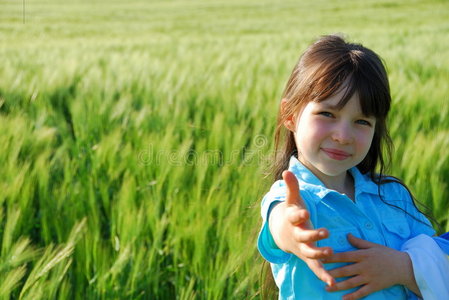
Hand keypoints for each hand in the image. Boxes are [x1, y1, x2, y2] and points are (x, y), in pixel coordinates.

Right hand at [269, 170, 335, 286]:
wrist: (284, 234)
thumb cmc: (292, 214)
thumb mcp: (292, 200)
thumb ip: (292, 187)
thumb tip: (287, 171)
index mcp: (293, 220)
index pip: (295, 217)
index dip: (299, 214)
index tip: (304, 212)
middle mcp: (297, 235)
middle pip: (304, 236)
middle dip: (313, 235)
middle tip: (324, 232)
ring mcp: (302, 247)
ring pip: (310, 252)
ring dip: (319, 254)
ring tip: (331, 253)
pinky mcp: (309, 257)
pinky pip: (316, 267)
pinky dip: (323, 275)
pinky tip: (333, 283)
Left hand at [324, 234, 418, 299]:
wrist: (404, 267)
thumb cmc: (387, 254)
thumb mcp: (373, 245)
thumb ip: (359, 242)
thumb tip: (347, 234)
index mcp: (363, 255)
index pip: (344, 256)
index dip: (332, 257)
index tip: (321, 259)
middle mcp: (364, 267)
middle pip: (345, 270)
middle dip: (331, 273)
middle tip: (319, 275)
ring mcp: (369, 278)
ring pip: (351, 283)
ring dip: (338, 286)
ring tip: (326, 288)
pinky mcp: (374, 287)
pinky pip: (362, 293)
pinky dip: (352, 296)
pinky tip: (343, 298)